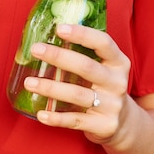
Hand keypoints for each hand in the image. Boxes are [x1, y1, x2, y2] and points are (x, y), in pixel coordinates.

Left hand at [24, 23, 130, 144]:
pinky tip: (40, 114)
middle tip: (36, 49)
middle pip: (86, 67)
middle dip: (59, 56)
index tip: (59, 28)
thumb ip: (84, 55)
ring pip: (77, 94)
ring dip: (50, 88)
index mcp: (118, 63)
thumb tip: (48, 38)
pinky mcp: (104, 125)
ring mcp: (112, 105)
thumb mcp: (104, 69)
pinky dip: (56, 118)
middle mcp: (117, 82)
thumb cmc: (103, 87)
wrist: (124, 123)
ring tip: (29, 82)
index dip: (82, 34)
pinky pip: (75, 120)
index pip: (103, 43)